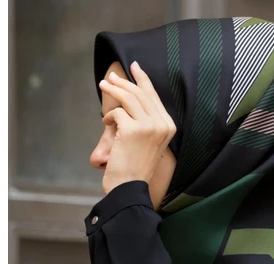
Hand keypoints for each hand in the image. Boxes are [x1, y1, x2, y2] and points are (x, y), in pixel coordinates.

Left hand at [99, 62, 176, 195]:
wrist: (129, 186)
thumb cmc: (136, 166)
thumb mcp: (148, 141)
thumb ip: (147, 121)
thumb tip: (133, 95)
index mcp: (169, 126)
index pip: (155, 96)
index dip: (143, 79)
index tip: (134, 66)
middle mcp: (162, 124)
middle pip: (141, 93)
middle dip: (124, 82)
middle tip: (110, 78)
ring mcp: (149, 126)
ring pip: (129, 98)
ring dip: (114, 90)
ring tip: (103, 86)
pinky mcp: (132, 129)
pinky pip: (117, 112)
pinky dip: (109, 116)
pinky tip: (107, 125)